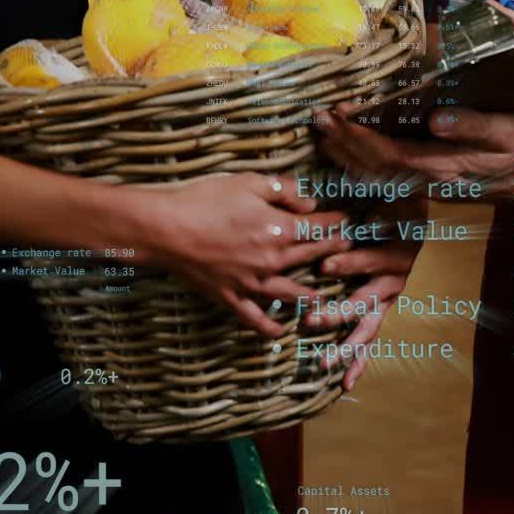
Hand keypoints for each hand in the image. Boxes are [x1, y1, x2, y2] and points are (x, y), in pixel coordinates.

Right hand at [143, 173, 352, 336]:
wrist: (165, 229)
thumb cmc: (204, 200)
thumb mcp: (249, 182)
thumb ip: (285, 192)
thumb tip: (310, 203)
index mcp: (279, 230)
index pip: (319, 228)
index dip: (336, 223)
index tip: (348, 221)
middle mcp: (272, 261)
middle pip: (310, 257)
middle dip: (331, 252)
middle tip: (345, 250)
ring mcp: (251, 283)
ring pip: (291, 293)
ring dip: (311, 295)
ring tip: (323, 298)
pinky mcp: (230, 296)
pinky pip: (255, 317)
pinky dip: (269, 326)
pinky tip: (279, 331)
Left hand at [309, 196, 426, 389]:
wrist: (415, 216)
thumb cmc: (395, 208)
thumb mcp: (390, 205)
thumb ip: (376, 213)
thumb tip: (360, 220)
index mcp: (394, 256)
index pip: (371, 262)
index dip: (351, 265)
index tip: (325, 267)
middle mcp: (392, 283)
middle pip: (365, 302)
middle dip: (338, 314)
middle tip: (312, 321)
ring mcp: (386, 301)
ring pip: (366, 329)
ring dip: (345, 348)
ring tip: (324, 366)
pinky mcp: (381, 311)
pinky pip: (371, 341)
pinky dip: (358, 363)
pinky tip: (345, 385)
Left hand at [316, 3, 513, 201]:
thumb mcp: (509, 131)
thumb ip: (473, 125)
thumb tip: (437, 119)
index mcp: (444, 168)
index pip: (389, 152)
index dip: (359, 135)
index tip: (337, 114)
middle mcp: (429, 186)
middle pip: (373, 168)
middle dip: (342, 144)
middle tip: (316, 120)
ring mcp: (427, 194)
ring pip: (375, 180)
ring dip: (346, 159)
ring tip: (323, 138)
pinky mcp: (428, 195)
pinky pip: (386, 186)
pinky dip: (362, 173)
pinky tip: (347, 164)